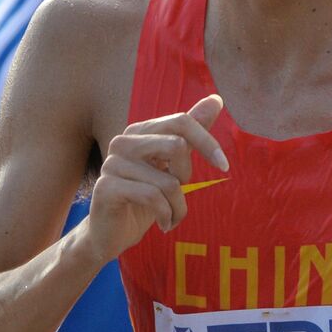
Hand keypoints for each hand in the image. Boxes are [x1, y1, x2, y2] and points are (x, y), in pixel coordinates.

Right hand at [82, 94, 227, 262]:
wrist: (110, 233)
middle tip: (177, 194)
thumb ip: (190, 133)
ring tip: (170, 217)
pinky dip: (167, 215)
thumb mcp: (172, 165)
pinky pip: (153, 197)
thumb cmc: (143, 199)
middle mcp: (122, 142)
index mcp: (139, 132)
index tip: (224, 166)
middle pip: (177, 145)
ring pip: (169, 181)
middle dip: (186, 176)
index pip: (181, 121)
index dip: (207, 142)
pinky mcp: (106, 188)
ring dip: (178, 207)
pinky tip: (164, 224)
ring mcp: (112, 164)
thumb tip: (216, 99)